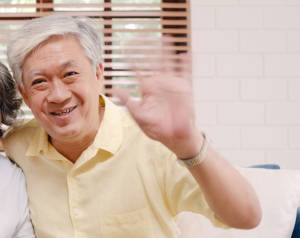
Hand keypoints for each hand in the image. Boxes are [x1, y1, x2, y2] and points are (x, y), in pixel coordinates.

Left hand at [112, 44, 201, 158]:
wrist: (174, 136)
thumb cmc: (156, 127)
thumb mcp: (138, 115)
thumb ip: (128, 102)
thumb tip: (115, 89)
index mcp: (147, 89)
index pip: (137, 71)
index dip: (131, 61)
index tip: (124, 50)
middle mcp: (159, 83)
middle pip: (153, 63)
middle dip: (149, 50)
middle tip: (144, 37)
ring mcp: (172, 84)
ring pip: (169, 64)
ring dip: (167, 52)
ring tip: (166, 39)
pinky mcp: (184, 89)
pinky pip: (185, 74)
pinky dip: (185, 64)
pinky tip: (184, 54)